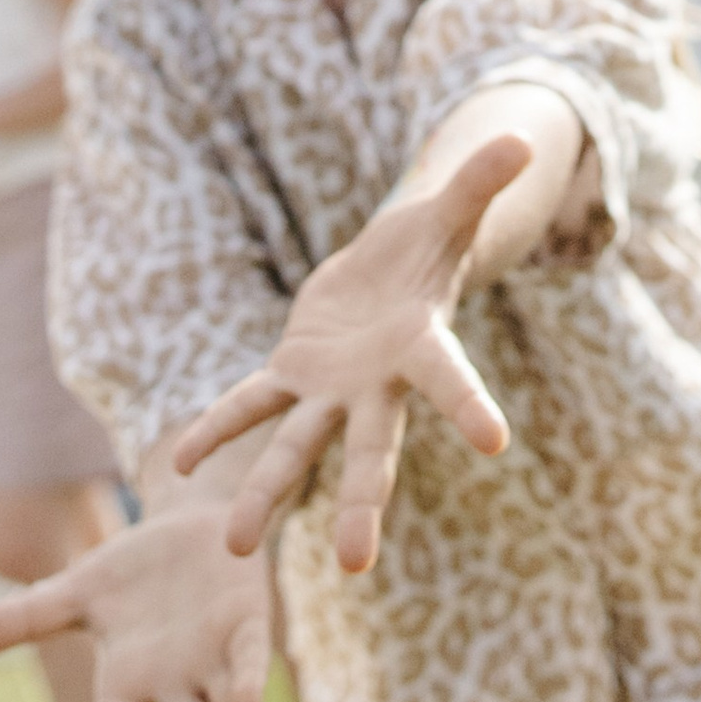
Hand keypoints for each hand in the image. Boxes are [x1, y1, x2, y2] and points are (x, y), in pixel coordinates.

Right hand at [0, 510, 270, 701]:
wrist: (191, 523)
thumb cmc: (134, 570)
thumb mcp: (77, 593)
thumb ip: (28, 618)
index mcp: (130, 682)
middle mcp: (177, 683)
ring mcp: (217, 659)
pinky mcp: (249, 624)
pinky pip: (251, 657)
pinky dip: (250, 677)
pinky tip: (248, 700)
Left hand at [170, 136, 526, 571]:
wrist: (392, 271)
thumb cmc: (429, 245)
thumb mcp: (450, 211)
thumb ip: (478, 184)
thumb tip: (523, 138)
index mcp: (423, 349)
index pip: (452, 381)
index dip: (471, 405)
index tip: (496, 442)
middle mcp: (377, 386)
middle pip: (373, 452)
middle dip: (363, 504)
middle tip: (355, 564)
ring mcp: (332, 388)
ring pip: (297, 448)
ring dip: (265, 494)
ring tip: (234, 547)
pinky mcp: (293, 373)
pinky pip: (250, 405)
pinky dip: (217, 429)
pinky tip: (177, 464)